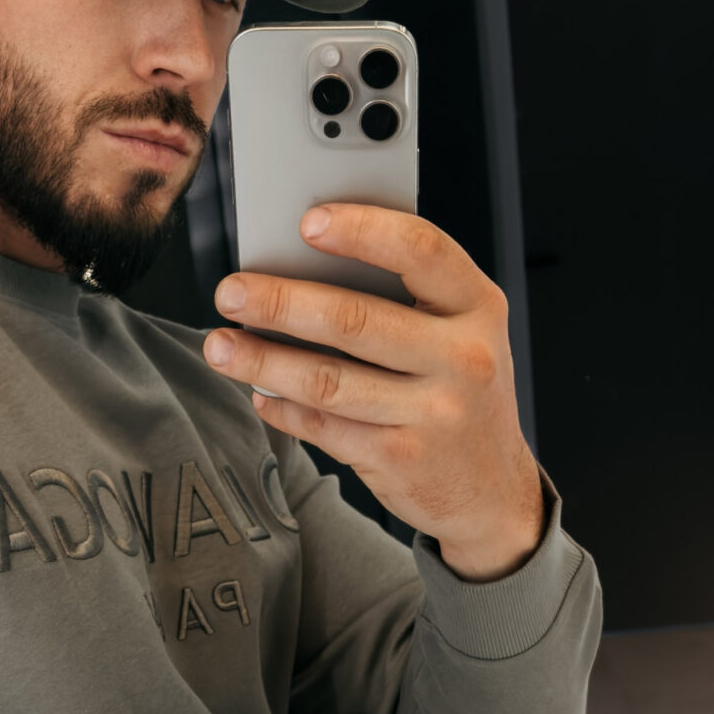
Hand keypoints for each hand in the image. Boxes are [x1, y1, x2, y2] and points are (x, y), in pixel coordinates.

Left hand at [204, 206, 543, 580]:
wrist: (493, 490)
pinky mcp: (401, 460)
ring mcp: (434, 413)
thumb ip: (406, 299)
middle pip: (355, 318)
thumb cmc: (462, 393)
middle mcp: (463, 358)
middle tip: (232, 291)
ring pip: (328, 379)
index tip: (306, 223)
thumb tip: (303, 267)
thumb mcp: (460, 333)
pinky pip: (325, 427)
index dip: (362, 231)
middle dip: (280, 302)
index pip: (422, 251)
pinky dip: (283, 408)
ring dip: (263, 360)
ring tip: (221, 345)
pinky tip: (260, 394)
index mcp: (478, 307)